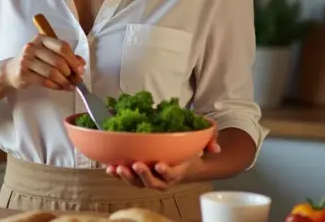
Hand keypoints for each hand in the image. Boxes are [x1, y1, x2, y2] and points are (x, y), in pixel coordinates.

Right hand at [3, 34, 84, 90]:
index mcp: (42, 39)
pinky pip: (44, 81)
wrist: (10, 71)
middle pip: (58, 60)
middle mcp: (32, 47)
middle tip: (76, 80)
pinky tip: (60, 88)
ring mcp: (26, 60)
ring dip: (64, 81)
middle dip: (70, 72)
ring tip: (70, 86)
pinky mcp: (23, 73)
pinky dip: (55, 86)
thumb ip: (65, 57)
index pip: (62, 47)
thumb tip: (81, 64)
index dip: (74, 59)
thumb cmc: (33, 61)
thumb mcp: (48, 55)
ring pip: (52, 72)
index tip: (81, 70)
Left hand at [105, 135, 220, 189]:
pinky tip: (109, 168)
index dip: (166, 172)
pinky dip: (117, 175)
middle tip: (136, 164)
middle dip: (144, 175)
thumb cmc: (190, 152)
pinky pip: (128, 178)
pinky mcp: (138, 176)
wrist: (183, 163)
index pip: (172, 174)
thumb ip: (210, 141)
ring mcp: (150, 178)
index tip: (160, 165)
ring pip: (138, 183)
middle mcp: (163, 178)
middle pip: (153, 182)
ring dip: (127, 177)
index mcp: (178, 170)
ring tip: (118, 168)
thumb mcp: (202, 143)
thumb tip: (216, 148)